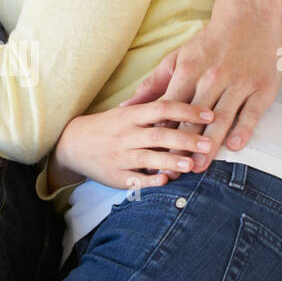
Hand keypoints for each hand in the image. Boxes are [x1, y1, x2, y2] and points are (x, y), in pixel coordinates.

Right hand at [47, 99, 215, 192]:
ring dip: (172, 161)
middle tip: (208, 143)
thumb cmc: (107, 127)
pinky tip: (166, 181)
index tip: (210, 113)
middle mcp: (125, 135)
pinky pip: (136, 179)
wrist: (71, 145)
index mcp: (130, 115)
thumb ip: (152, 110)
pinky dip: (151, 180)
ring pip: (149, 158)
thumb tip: (186, 99)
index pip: (162, 108)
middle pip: (159, 134)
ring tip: (193, 164)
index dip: (187, 110)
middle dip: (185, 139)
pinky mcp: (116, 176)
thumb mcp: (126, 112)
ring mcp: (120, 156)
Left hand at [119, 0, 281, 174]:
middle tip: (173, 172)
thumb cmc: (208, 43)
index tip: (152, 155)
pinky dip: (243, 130)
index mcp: (189, 70)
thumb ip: (153, 85)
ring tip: (198, 167)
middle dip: (182, 146)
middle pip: (194, 118)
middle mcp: (214, 77)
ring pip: (222, 119)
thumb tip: (125, 107)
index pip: (170, 107)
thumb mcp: (177, 58)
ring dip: (209, 145)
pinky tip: (234, 147)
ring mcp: (240, 82)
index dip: (160, 132)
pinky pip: (252, 112)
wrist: (249, 16)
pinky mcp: (263, 87)